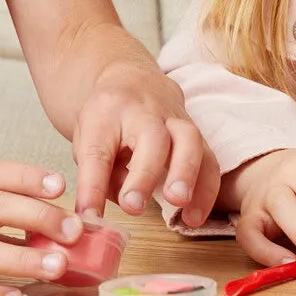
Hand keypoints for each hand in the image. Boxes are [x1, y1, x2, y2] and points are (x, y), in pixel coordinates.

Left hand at [70, 60, 220, 226]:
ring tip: (178, 205)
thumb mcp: (86, 140)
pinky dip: (206, 190)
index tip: (89, 215)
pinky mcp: (197, 133)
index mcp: (107, 112)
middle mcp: (144, 111)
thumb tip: (102, 213)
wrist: (133, 80)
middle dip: (144, 174)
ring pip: (189, 139)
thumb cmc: (107, 119)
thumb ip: (96, 176)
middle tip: (134, 207)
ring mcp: (175, 118)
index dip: (93, 185)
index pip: (98, 149)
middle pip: (151, 137)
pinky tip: (194, 216)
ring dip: (186, 175)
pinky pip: (209, 159)